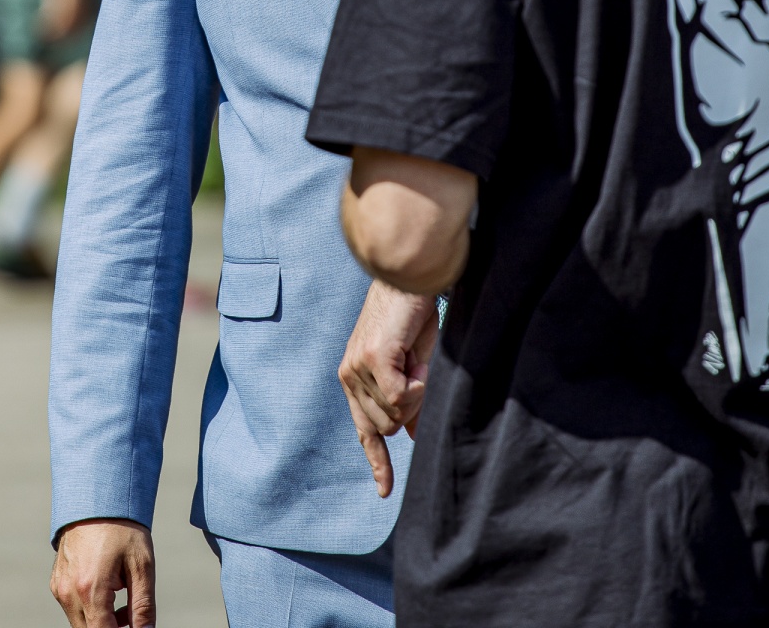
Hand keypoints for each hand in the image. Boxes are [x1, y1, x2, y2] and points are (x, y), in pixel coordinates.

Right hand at [51, 519, 154, 627]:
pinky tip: (107, 588)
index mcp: (91, 590)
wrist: (98, 497)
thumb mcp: (142, 566)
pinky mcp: (56, 583)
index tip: (135, 626)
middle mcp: (69, 593)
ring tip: (122, 597)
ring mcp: (59, 589)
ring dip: (101, 620)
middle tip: (132, 614)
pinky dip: (89, 608)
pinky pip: (72, 607)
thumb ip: (143, 606)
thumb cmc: (123, 529)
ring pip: (80, 622)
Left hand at [338, 280, 438, 497]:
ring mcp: (358, 368)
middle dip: (410, 408)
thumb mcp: (411, 365)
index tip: (386, 492)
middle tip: (418, 370)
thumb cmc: (411, 316)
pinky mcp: (373, 359)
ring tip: (414, 357)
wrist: (407, 276)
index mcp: (354, 378)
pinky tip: (415, 362)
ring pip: (393, 414)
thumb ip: (408, 400)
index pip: (364, 431)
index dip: (378, 462)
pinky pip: (399, 397)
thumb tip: (413, 436)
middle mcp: (350, 376)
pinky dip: (415, 386)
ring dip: (413, 393)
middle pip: (387, 426)